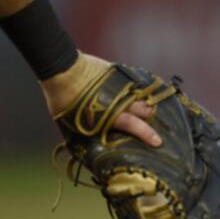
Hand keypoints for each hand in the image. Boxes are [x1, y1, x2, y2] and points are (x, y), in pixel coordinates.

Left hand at [41, 53, 161, 146]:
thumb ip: (88, 132)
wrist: (61, 69)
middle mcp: (119, 99)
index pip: (134, 125)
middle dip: (151, 116)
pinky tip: (141, 91)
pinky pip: (134, 80)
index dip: (147, 134)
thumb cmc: (63, 100)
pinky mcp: (117, 72)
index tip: (157, 142)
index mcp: (110, 114)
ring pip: (142, 94)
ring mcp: (120, 84)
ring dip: (148, 101)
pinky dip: (139, 87)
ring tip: (152, 107)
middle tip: (157, 123)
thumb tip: (91, 149)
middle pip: (145, 108)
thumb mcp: (73, 123)